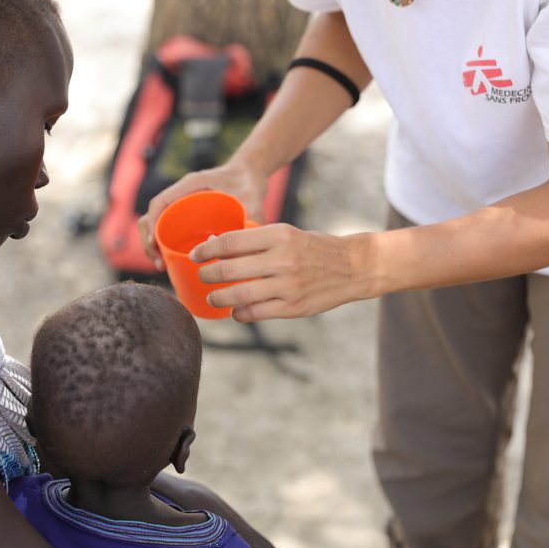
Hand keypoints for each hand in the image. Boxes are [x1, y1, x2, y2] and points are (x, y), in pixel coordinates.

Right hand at [138, 160, 266, 269]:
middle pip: (153, 216)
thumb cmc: (249, 182)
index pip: (160, 202)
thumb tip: (244, 253)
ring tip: (162, 266)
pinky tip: (171, 261)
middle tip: (159, 264)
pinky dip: (165, 244)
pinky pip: (169, 228)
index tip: (154, 245)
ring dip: (153, 245)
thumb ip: (252, 220)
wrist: (250, 173)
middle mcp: (182, 193)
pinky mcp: (186, 214)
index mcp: (192, 184)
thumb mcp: (252, 199)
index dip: (152, 224)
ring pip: (157, 224)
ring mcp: (182, 204)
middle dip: (149, 241)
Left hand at [190, 223, 374, 321]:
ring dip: (218, 298)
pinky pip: (255, 313)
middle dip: (207, 275)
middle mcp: (282, 260)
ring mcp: (288, 286)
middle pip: (228, 270)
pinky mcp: (293, 307)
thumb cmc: (313, 248)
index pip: (230, 242)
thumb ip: (255, 241)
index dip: (206, 250)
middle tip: (201, 277)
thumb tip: (215, 246)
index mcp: (279, 235)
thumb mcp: (286, 234)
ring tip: (212, 297)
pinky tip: (235, 310)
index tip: (195, 256)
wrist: (353, 267)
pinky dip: (240, 313)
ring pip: (238, 296)